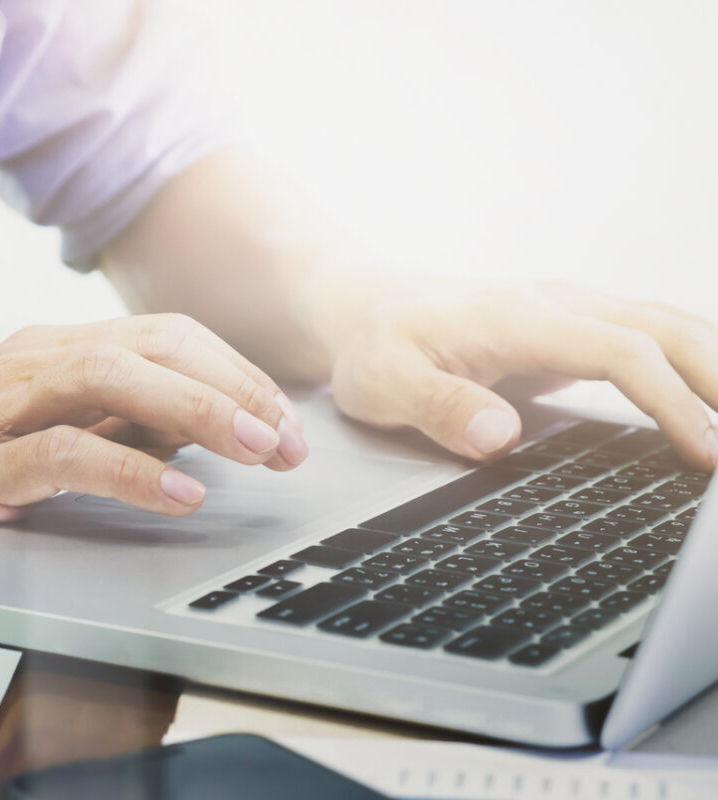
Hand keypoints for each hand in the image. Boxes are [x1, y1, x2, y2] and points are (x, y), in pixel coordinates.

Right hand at [0, 314, 307, 558]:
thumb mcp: (56, 430)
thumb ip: (126, 422)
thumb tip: (215, 424)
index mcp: (53, 347)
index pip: (165, 336)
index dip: (235, 373)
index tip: (284, 422)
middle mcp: (29, 360)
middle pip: (150, 345)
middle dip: (233, 387)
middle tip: (288, 440)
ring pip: (111, 379)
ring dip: (198, 411)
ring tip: (255, 450)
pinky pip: (61, 453)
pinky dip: (129, 470)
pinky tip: (179, 492)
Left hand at [323, 276, 717, 468]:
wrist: (363, 306)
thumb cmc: (372, 346)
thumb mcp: (382, 382)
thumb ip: (439, 407)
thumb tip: (500, 437)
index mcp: (519, 318)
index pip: (621, 353)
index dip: (671, 402)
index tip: (706, 454)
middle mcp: (556, 304)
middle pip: (667, 329)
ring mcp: (569, 310)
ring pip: (667, 325)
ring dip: (715, 366)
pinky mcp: (571, 327)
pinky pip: (647, 337)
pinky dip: (690, 361)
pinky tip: (710, 398)